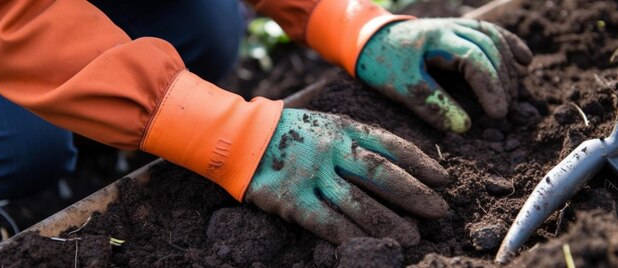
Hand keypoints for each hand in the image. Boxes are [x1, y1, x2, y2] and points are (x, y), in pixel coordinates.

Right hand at [245, 109, 448, 245]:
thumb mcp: (322, 118)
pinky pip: (329, 223)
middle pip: (382, 175)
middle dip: (415, 195)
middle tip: (439, 211)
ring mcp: (312, 175)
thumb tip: (390, 153)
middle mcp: (331, 149)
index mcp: (342, 127)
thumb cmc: (285, 129)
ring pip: (360, 204)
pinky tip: (374, 244)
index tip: (442, 179)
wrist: (238, 138)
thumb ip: (352, 132)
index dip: (420, 162)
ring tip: (413, 237)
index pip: (390, 144)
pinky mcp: (293, 201)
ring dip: (391, 223)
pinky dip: (354, 236)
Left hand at [357, 18, 532, 132]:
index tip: (498, 114)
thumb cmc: (382, 63)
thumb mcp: (401, 86)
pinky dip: (510, 45)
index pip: (475, 59)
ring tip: (513, 95)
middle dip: (502, 82)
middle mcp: (451, 27)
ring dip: (508, 67)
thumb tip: (465, 126)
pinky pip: (490, 33)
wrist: (367, 39)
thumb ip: (431, 104)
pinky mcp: (457, 30)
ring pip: (494, 40)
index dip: (491, 87)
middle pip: (490, 49)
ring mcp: (456, 26)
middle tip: (504, 111)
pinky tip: (526, 60)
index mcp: (437, 39)